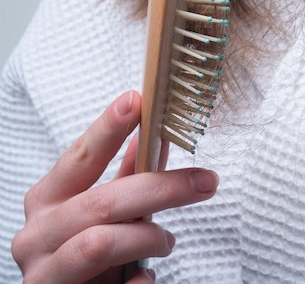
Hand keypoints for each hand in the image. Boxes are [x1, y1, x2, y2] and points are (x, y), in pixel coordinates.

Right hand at [11, 91, 218, 283]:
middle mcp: (37, 234)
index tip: (137, 101)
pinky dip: (140, 279)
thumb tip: (152, 134)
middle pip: (103, 201)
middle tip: (205, 181)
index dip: (108, 129)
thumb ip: (124, 177)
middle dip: (161, 188)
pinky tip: (144, 277)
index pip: (80, 157)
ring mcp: (43, 273)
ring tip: (166, 241)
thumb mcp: (102, 211)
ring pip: (102, 242)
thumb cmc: (85, 257)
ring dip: (149, 238)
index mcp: (48, 200)